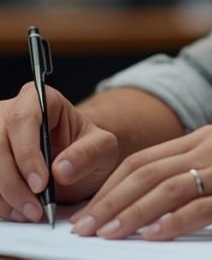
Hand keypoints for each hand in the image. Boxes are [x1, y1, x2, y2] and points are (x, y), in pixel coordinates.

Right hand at [0, 82, 119, 221]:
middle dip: (13, 183)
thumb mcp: (103, 149)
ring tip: (31, 212)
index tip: (41, 183)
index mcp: (42, 99)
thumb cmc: (88, 150)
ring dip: (5, 196)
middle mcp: (11, 113)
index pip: (24, 118)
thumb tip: (61, 169)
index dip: (27, 153)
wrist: (76, 165)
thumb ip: (89, 154)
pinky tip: (19, 211)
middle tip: (35, 208)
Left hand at [70, 125, 211, 239]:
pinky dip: (170, 224)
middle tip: (83, 228)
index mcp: (210, 137)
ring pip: (166, 189)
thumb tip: (156, 202)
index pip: (147, 158)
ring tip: (104, 236)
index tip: (89, 209)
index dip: (112, 184)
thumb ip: (202, 173)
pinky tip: (151, 238)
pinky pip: (199, 208)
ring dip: (129, 214)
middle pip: (147, 171)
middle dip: (109, 201)